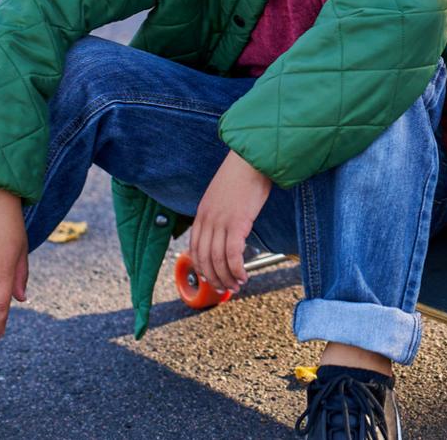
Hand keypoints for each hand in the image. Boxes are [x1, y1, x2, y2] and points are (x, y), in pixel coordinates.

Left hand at [191, 151, 272, 293]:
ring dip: (227, 277)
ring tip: (237, 284)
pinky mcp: (238, 223)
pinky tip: (244, 275)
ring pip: (218, 260)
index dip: (201, 267)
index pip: (194, 248)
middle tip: (225, 288)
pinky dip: (237, 269)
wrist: (252, 159)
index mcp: (202, 213)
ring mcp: (221, 221)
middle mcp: (208, 219)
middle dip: (214, 277)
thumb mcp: (224, 196)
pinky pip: (233, 254)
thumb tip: (228, 230)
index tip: (211, 277)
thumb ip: (220, 213)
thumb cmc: (243, 175)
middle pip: (205, 258)